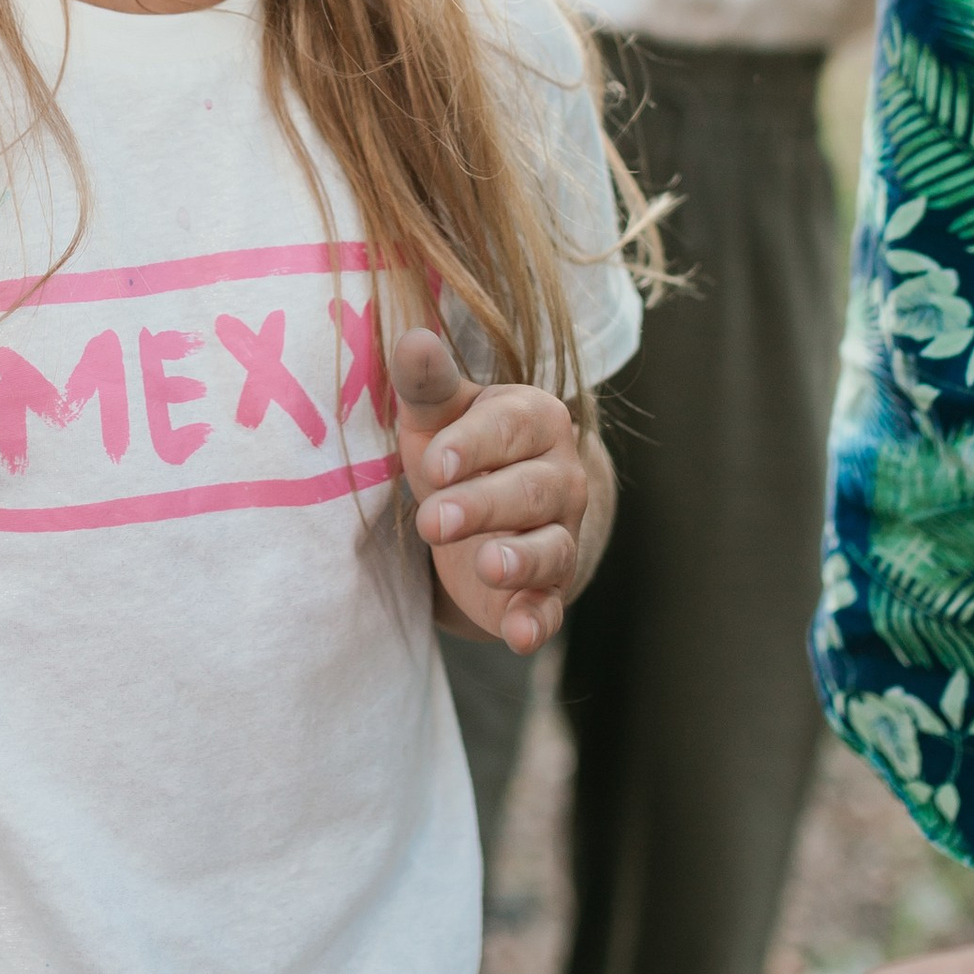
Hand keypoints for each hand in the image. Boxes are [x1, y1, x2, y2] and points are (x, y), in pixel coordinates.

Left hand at [393, 325, 591, 653]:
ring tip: (488, 566)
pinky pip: (549, 608)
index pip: (509, 428)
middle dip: (482, 505)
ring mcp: (560, 535)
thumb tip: (412, 338)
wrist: (480, 511)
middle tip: (433, 521)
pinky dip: (538, 622)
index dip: (473, 446)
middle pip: (529, 490)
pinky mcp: (546, 590)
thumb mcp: (436, 414)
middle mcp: (562, 477)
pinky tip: (519, 635)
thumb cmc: (455, 447)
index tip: (435, 463)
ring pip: (549, 548)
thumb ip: (426, 382)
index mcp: (537, 419)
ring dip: (520, 560)